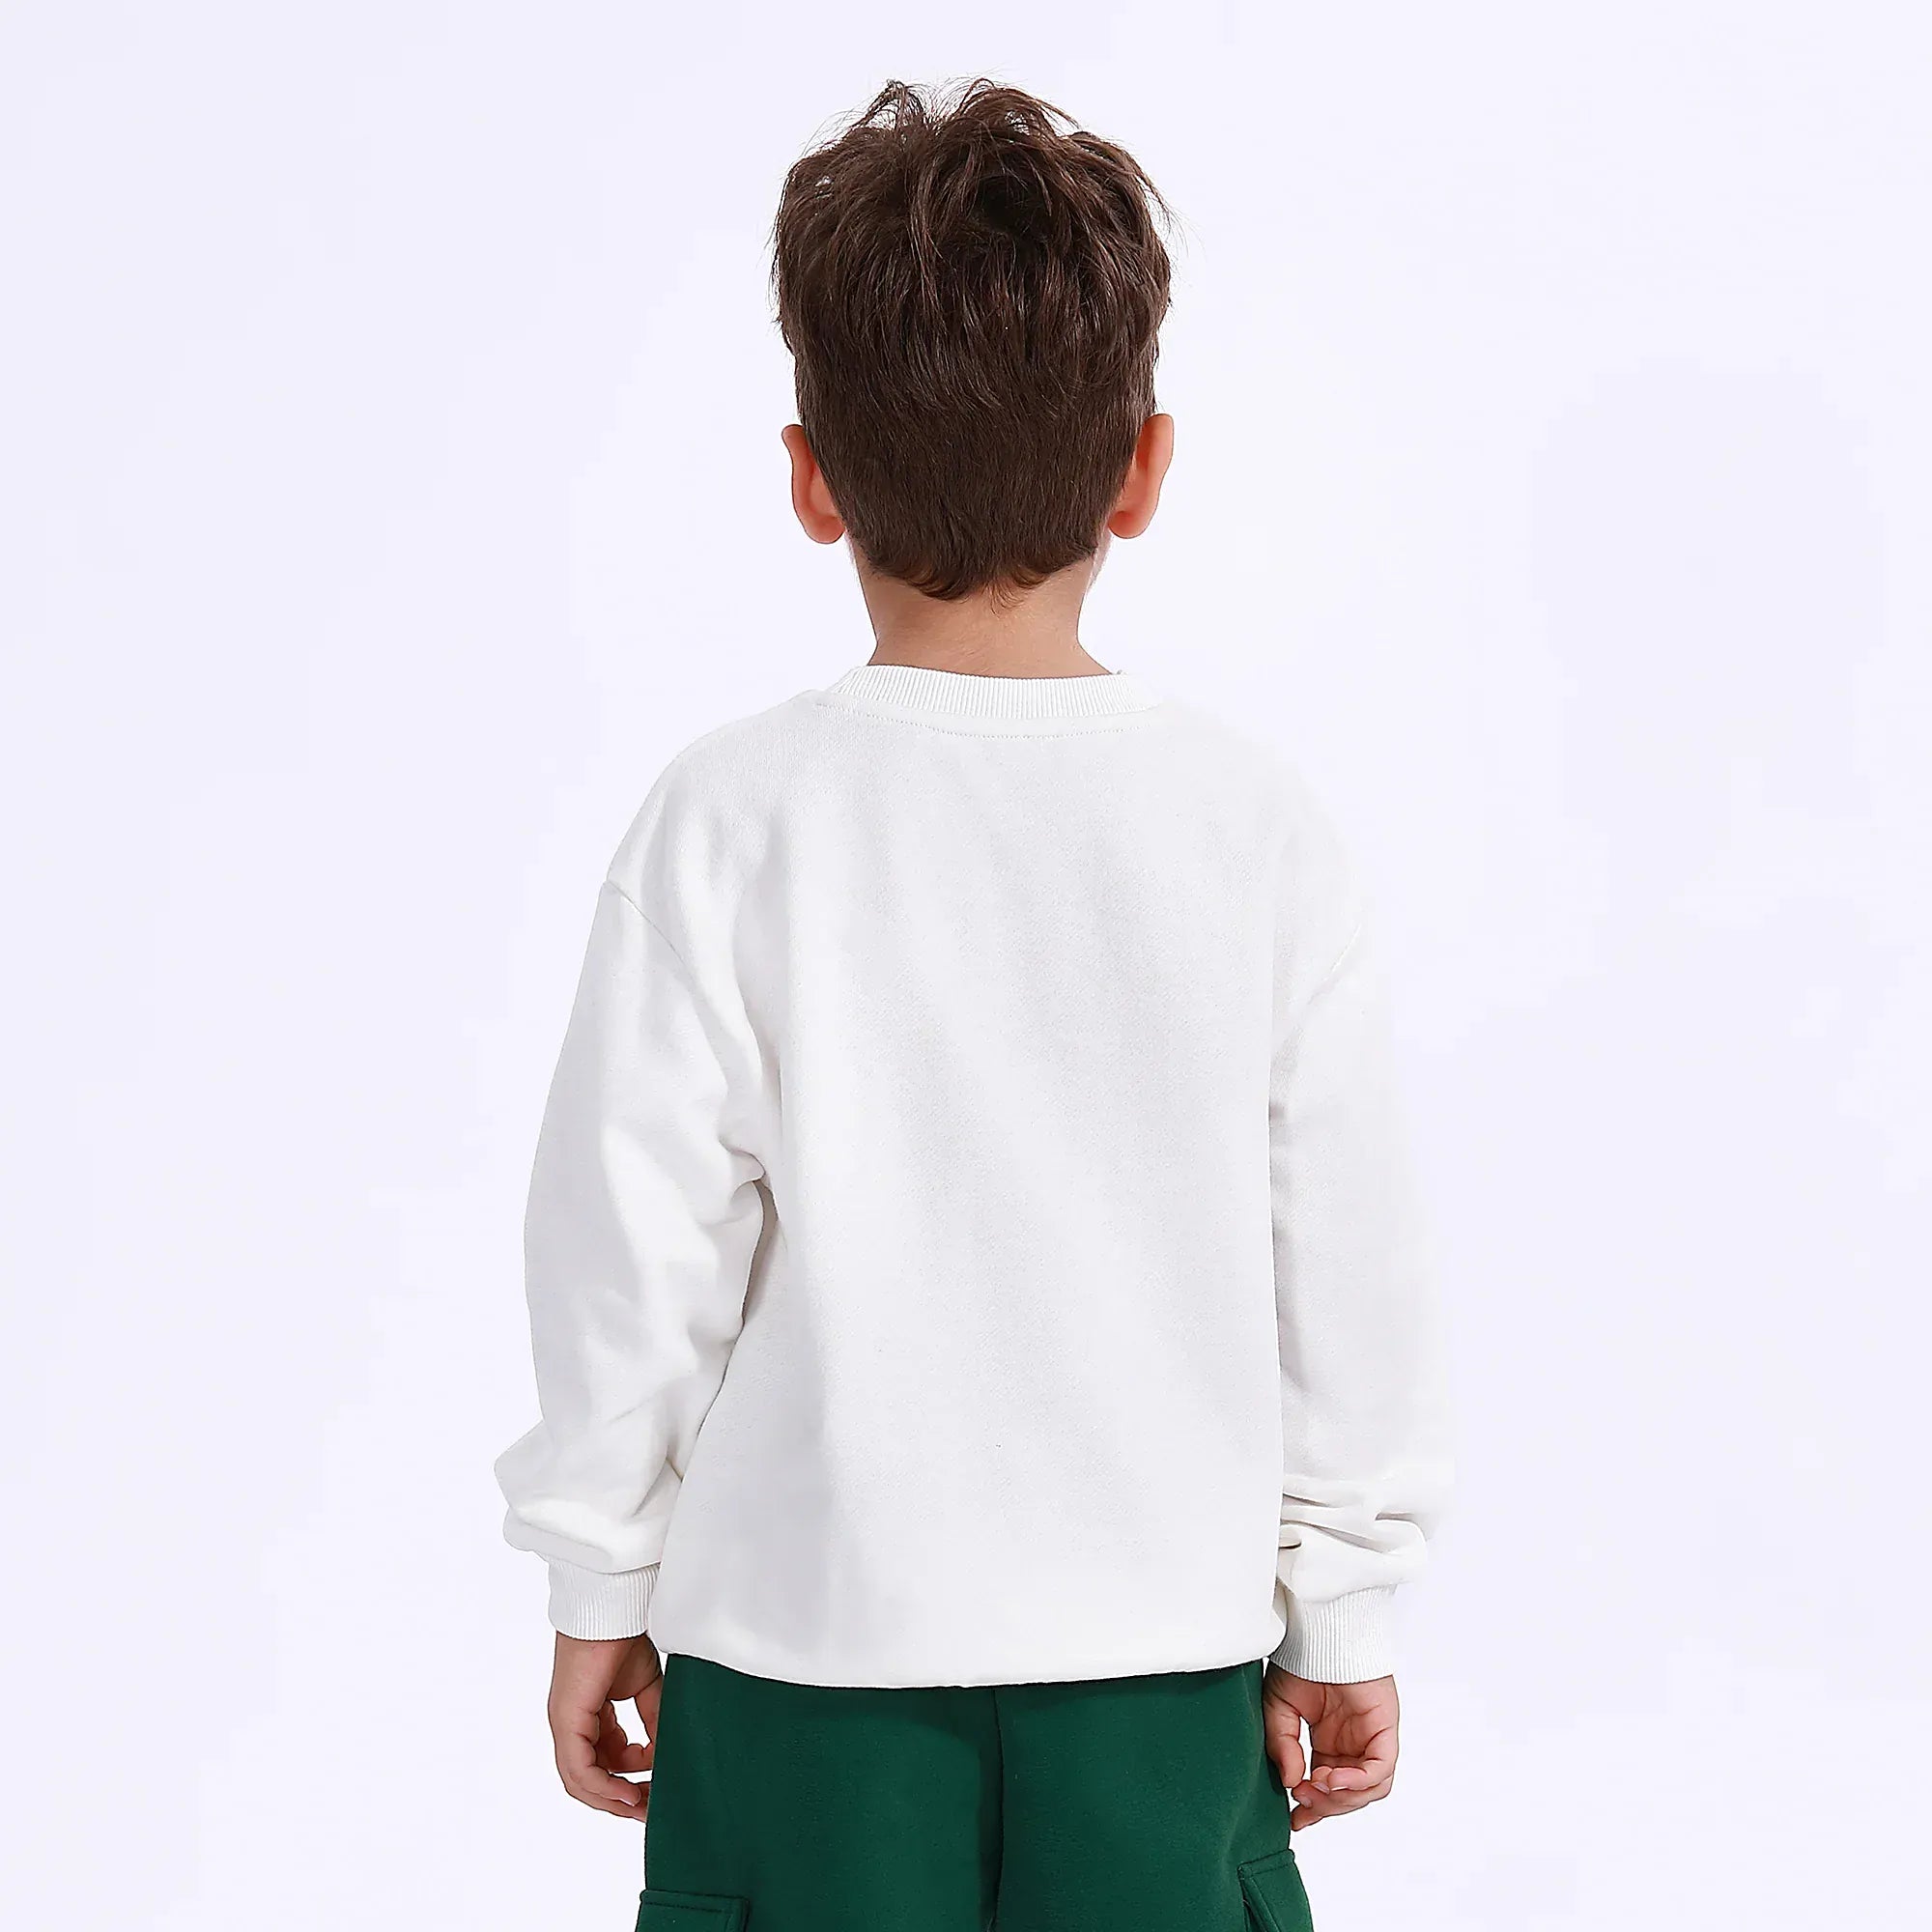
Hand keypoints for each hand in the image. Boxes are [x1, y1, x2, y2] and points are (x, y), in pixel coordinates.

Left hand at [547, 1632, 662, 1818]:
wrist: (614, 1606)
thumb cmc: (624, 1636)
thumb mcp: (647, 1688)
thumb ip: (654, 1722)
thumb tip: (667, 1755)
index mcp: (587, 1716)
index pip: (603, 1762)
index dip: (632, 1779)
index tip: (659, 1785)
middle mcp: (571, 1725)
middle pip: (589, 1780)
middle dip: (621, 1799)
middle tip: (651, 1810)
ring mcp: (565, 1724)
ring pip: (581, 1782)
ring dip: (613, 1799)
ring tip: (644, 1806)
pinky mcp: (566, 1721)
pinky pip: (580, 1770)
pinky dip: (604, 1787)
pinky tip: (629, 1793)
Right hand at [1261, 1666, 1398, 1830]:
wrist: (1318, 1631)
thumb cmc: (1301, 1660)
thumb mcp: (1278, 1708)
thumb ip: (1283, 1746)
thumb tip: (1290, 1783)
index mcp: (1331, 1741)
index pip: (1329, 1788)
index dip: (1314, 1809)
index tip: (1294, 1819)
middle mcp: (1354, 1744)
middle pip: (1350, 1795)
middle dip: (1325, 1805)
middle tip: (1301, 1801)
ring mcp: (1372, 1737)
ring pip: (1369, 1789)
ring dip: (1342, 1798)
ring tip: (1315, 1788)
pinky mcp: (1385, 1729)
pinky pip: (1380, 1770)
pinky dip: (1357, 1781)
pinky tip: (1330, 1778)